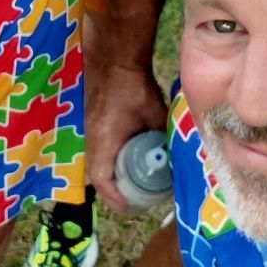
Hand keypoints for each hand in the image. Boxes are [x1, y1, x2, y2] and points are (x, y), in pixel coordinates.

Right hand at [86, 64, 165, 210]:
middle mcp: (91, 140)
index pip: (101, 180)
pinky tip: (126, 158)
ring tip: (132, 181)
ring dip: (111, 174)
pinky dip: (109, 159)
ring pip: (96, 163)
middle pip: (97, 175)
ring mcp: (88, 132)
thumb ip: (163, 134)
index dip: (114, 198)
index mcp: (104, 142)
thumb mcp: (155, 115)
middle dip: (113, 190)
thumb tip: (178, 151)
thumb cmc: (133, 87)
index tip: (129, 207)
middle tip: (133, 199)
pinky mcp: (90, 124)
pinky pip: (97, 150)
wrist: (112, 59)